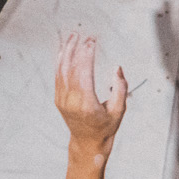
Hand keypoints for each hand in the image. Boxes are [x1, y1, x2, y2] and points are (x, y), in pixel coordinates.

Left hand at [55, 33, 127, 151]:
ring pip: (61, 70)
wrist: (88, 142)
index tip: (92, 42)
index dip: (88, 55)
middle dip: (79, 49)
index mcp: (87, 104)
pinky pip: (57, 76)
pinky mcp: (58, 99)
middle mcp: (71, 101)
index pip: (84, 73)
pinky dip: (60, 61)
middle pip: (72, 68)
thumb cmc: (105, 127)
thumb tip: (117, 68)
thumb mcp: (119, 111)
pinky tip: (65, 50)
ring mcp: (62, 100)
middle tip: (86, 37)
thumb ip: (120, 89)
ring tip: (73, 36)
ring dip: (67, 51)